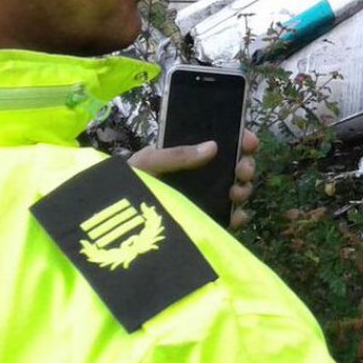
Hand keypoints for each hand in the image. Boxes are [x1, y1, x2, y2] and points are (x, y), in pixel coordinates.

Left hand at [128, 130, 258, 231]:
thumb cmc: (126, 184)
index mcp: (186, 154)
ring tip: (237, 192)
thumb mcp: (147, 162)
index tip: (249, 141)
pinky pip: (227, 217)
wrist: (112, 223)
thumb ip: (176, 154)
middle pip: (233, 165)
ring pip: (234, 189)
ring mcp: (202, 198)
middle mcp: (198, 175)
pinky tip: (237, 216)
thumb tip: (213, 147)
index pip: (219, 141)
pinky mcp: (203, 220)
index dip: (239, 138)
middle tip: (243, 170)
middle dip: (245, 165)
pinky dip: (238, 216)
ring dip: (243, 188)